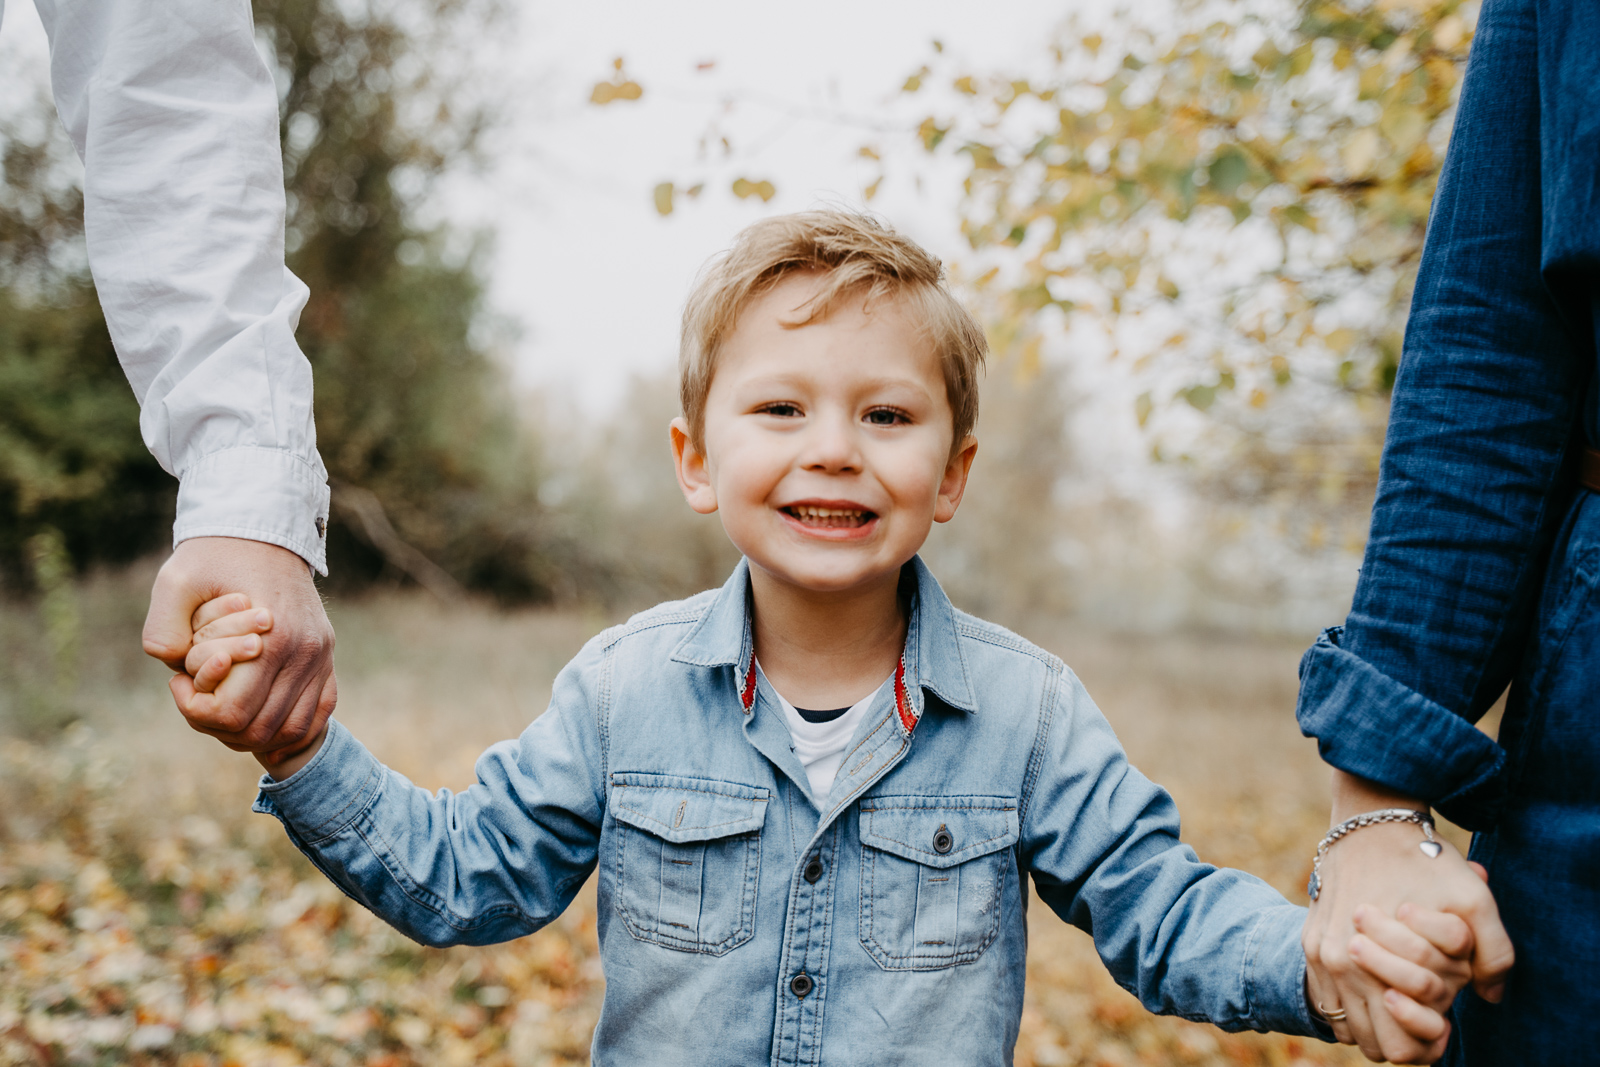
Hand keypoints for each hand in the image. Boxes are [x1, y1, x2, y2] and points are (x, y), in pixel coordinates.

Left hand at [143, 536, 336, 765]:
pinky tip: (260, 718)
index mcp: (272, 639)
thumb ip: (163, 633)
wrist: (263, 529)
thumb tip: (177, 674)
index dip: (194, 710)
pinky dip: (291, 729)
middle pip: (261, 730)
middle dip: (217, 725)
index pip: (232, 713)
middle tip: (196, 695)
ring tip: (224, 707)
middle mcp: (305, 653)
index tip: (177, 682)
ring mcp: (321, 656)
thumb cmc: (214, 557)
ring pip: (292, 730)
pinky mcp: (327, 656)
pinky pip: (319, 713)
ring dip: (253, 734)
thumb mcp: (174, 583)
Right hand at [1303, 771, 1513, 1063]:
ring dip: (1377, 1022)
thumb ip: (1494, 954)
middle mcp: (1338, 965)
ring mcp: (1318, 955)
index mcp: (1373, 964)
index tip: (1446, 1024)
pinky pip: (1328, 1001)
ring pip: (1348, 1028)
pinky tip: (1378, 984)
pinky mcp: (1309, 942)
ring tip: (1404, 998)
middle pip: (1374, 1045)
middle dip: (1404, 1037)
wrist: (1369, 821)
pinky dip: (1353, 1004)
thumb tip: (1489, 995)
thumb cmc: (1424, 861)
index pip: (1400, 1048)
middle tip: (1429, 1015)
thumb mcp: (1474, 901)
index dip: (1429, 1044)